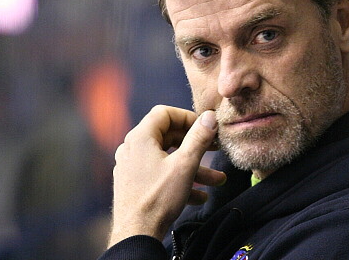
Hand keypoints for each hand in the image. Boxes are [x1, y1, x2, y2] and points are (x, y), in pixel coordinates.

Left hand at [108, 106, 225, 246]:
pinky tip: (200, 195)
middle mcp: (132, 148)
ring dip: (193, 168)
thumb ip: (199, 138)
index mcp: (141, 137)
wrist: (136, 234)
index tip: (205, 128)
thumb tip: (210, 116)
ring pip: (167, 159)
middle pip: (168, 136)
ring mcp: (131, 167)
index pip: (164, 113)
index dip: (188, 117)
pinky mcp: (134, 184)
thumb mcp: (185, 165)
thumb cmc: (158, 198)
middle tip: (216, 149)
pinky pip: (160, 175)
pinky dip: (179, 181)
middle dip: (195, 145)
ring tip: (217, 180)